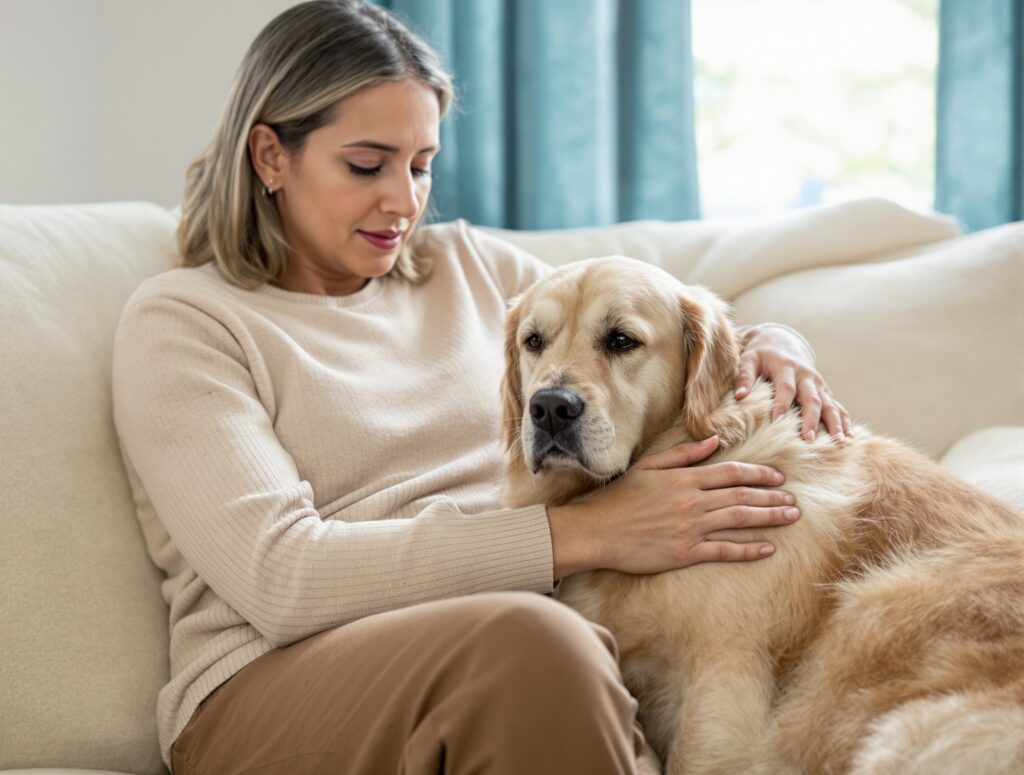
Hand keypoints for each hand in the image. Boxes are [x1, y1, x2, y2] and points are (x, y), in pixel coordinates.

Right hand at [547, 436, 799, 578]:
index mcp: (685, 479)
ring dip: (769, 518)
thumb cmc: (621, 498)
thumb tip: (714, 441)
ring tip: (790, 517)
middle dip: (772, 497)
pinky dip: (748, 550)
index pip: (732, 473)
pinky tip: (768, 549)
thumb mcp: (650, 466)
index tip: (779, 477)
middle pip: (742, 496)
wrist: (599, 530)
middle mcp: (693, 501)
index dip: (760, 474)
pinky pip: (724, 550)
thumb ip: (683, 454)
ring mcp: (692, 528)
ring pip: (740, 520)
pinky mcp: (686, 552)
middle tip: (794, 501)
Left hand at [734, 324, 852, 442]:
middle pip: (812, 398)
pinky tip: (849, 437)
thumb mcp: (749, 359)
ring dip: (835, 423)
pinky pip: (837, 405)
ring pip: (829, 404)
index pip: (785, 387)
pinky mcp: (825, 390)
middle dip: (811, 420)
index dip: (781, 404)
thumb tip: (739, 396)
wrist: (781, 341)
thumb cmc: (761, 355)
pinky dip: (844, 420)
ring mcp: (818, 383)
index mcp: (786, 367)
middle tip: (808, 440)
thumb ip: (744, 376)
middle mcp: (806, 375)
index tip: (777, 422)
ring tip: (839, 442)